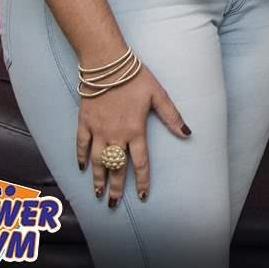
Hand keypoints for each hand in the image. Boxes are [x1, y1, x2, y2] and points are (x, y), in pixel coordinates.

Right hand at [76, 64, 189, 206]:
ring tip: (98, 193)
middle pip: (116, 167)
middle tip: (114, 203)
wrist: (107, 64)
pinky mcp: (84, 122)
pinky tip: (82, 168)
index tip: (141, 196)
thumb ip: (172, 116)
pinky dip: (81, 157)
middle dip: (115, 187)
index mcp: (135, 130)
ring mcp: (98, 130)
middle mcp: (116, 135)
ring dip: (97, 178)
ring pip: (98, 161)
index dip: (141, 181)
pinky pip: (81, 145)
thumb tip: (187, 133)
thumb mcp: (158, 95)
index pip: (140, 163)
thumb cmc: (135, 77)